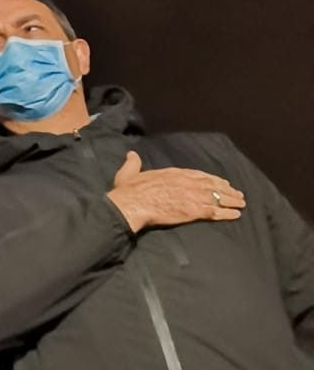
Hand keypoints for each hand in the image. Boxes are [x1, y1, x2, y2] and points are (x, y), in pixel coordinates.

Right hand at [107, 150, 245, 233]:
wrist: (132, 204)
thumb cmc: (129, 191)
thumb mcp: (128, 173)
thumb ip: (133, 163)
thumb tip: (132, 154)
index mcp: (174, 173)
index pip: (198, 174)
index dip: (211, 179)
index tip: (220, 182)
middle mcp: (187, 182)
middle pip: (212, 184)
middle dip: (226, 189)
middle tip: (237, 193)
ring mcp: (192, 196)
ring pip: (217, 197)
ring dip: (231, 200)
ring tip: (241, 203)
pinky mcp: (193, 210)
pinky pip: (215, 211)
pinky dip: (227, 213)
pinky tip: (236, 215)